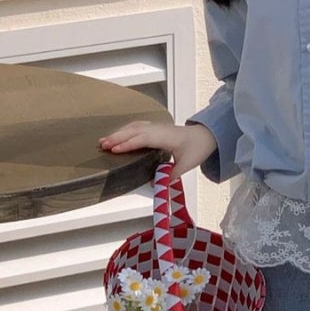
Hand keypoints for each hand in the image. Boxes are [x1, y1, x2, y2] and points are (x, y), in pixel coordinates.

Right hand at [98, 120, 217, 179]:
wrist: (207, 135)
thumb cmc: (198, 148)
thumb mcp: (188, 164)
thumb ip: (172, 174)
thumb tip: (157, 184)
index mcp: (165, 137)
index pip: (142, 139)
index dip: (128, 144)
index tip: (114, 150)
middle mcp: (159, 129)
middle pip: (134, 131)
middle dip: (117, 137)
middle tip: (102, 145)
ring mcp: (157, 127)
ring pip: (134, 127)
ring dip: (119, 133)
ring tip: (104, 141)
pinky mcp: (156, 128)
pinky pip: (137, 126)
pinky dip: (125, 130)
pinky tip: (118, 135)